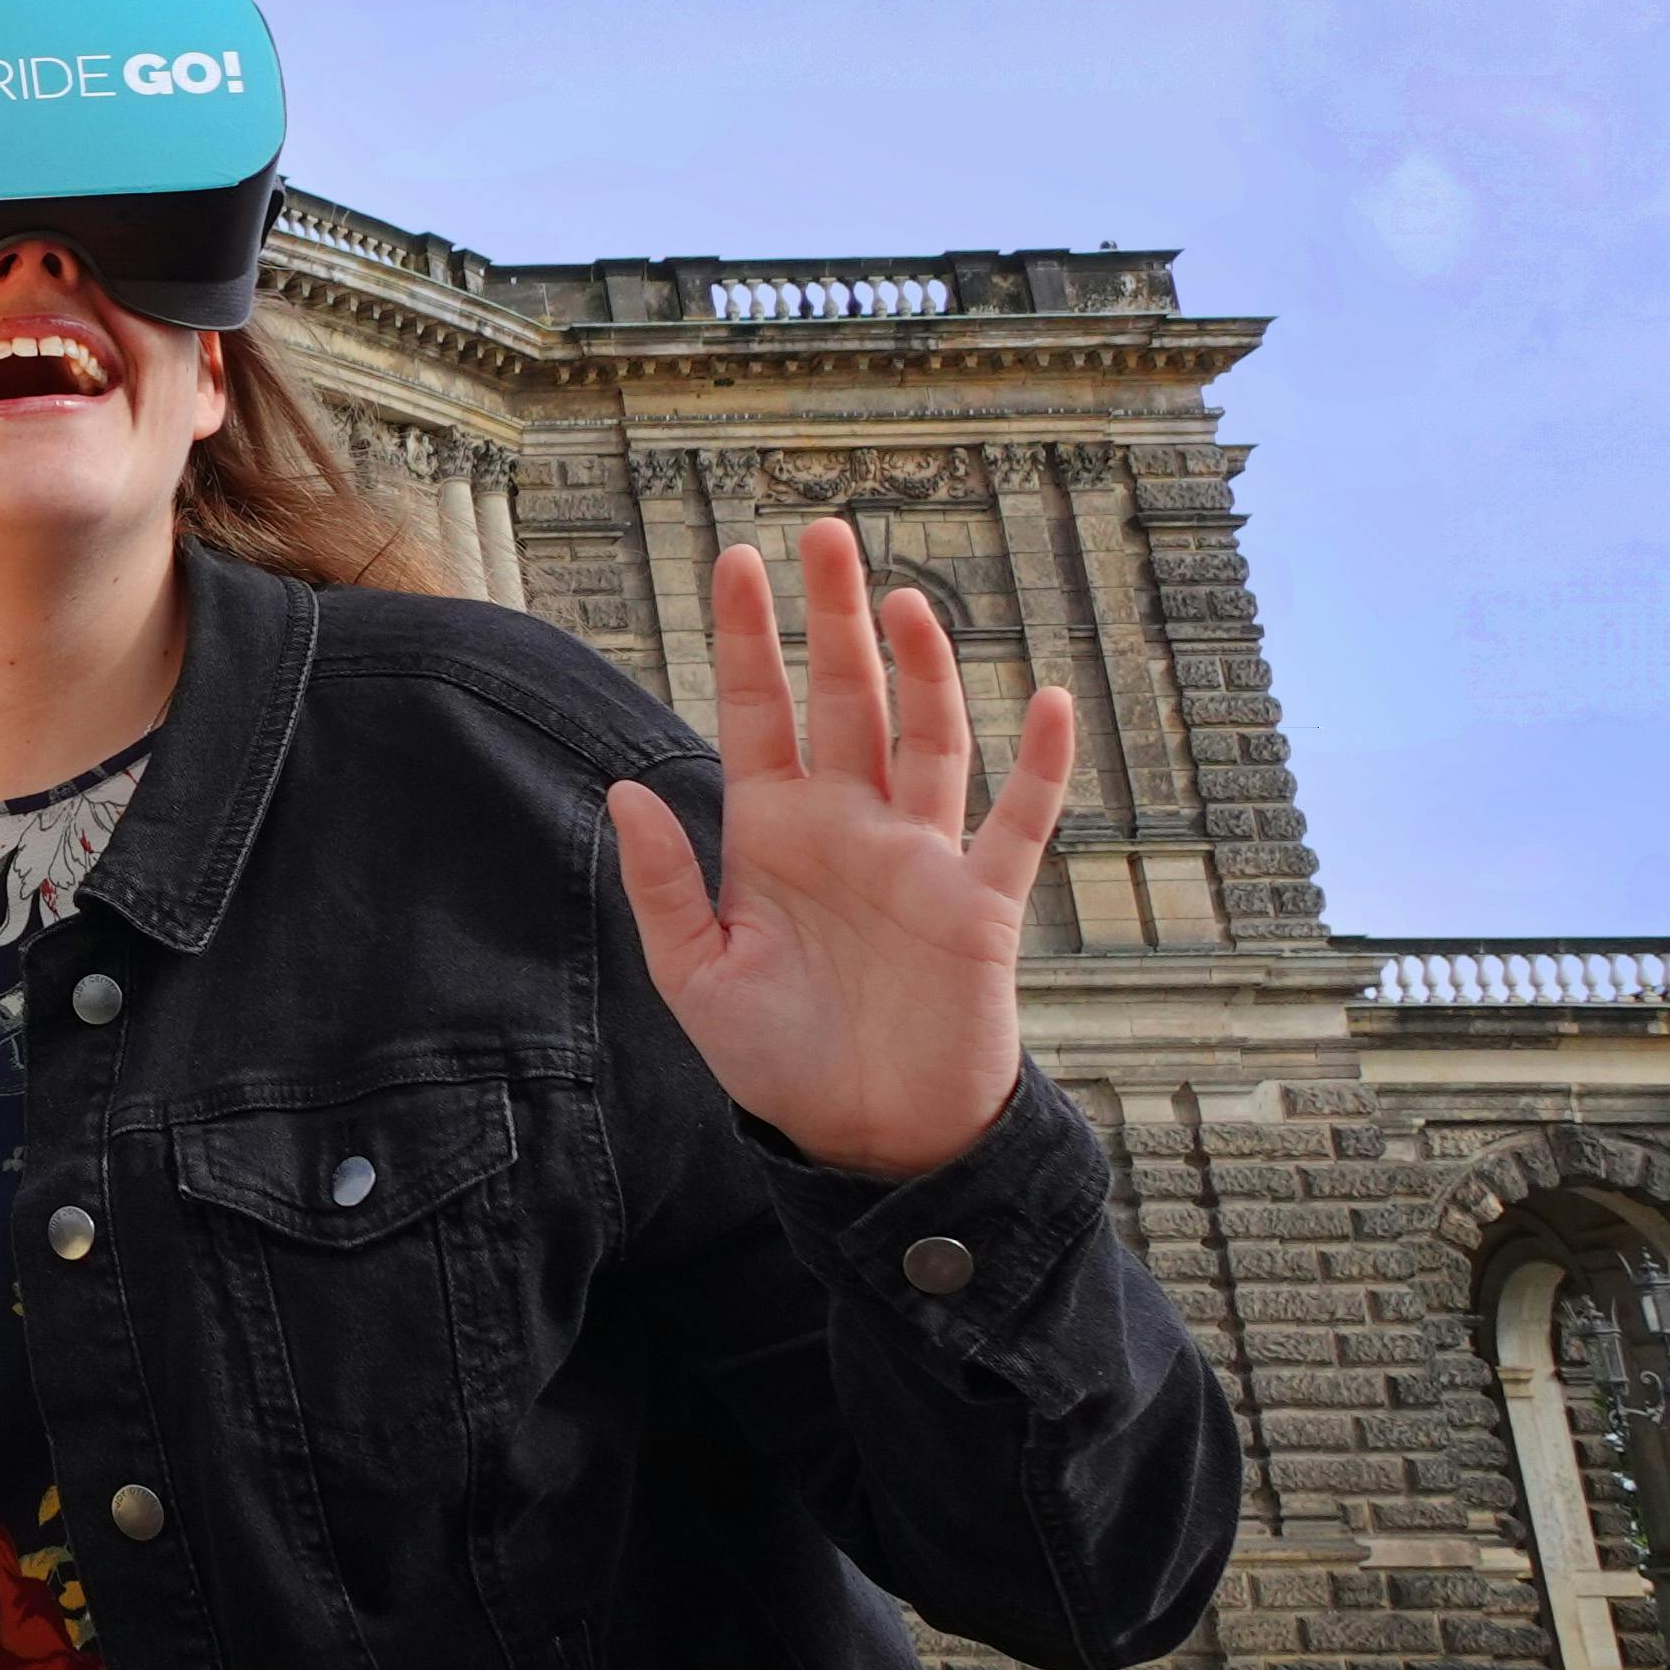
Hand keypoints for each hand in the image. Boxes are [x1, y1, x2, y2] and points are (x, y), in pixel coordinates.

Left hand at [605, 517, 1075, 1181]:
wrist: (864, 1138)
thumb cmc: (776, 1058)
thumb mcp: (697, 974)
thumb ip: (663, 884)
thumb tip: (621, 788)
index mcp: (773, 833)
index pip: (758, 712)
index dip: (749, 638)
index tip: (737, 560)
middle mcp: (849, 827)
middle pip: (846, 699)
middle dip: (835, 619)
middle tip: (824, 531)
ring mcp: (920, 858)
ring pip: (928, 739)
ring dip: (922, 669)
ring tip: (902, 598)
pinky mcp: (981, 906)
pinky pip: (1019, 824)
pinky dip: (1039, 766)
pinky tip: (1048, 701)